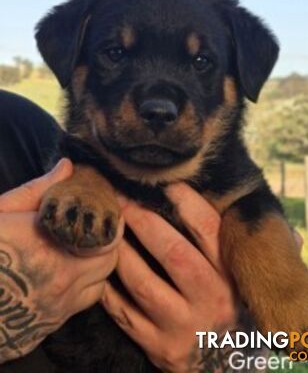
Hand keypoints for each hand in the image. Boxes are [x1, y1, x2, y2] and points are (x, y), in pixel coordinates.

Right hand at [0, 159, 122, 363]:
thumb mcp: (1, 212)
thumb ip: (37, 190)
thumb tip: (67, 166)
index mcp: (51, 244)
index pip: (107, 236)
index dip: (111, 222)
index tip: (109, 211)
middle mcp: (61, 278)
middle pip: (109, 261)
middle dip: (107, 244)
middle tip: (95, 231)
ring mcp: (55, 307)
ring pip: (99, 286)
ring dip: (96, 269)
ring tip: (81, 254)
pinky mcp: (45, 328)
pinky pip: (78, 308)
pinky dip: (79, 292)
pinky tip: (64, 279)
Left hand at [102, 184, 303, 372]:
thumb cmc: (240, 321)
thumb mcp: (258, 293)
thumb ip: (269, 261)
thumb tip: (293, 235)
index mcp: (234, 281)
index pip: (210, 232)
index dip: (188, 202)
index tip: (168, 183)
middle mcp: (210, 302)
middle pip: (171, 252)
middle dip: (143, 220)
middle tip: (122, 197)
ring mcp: (181, 327)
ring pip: (141, 281)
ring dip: (121, 249)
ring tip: (110, 226)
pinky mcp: (157, 347)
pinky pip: (124, 313)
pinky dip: (109, 287)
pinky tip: (103, 266)